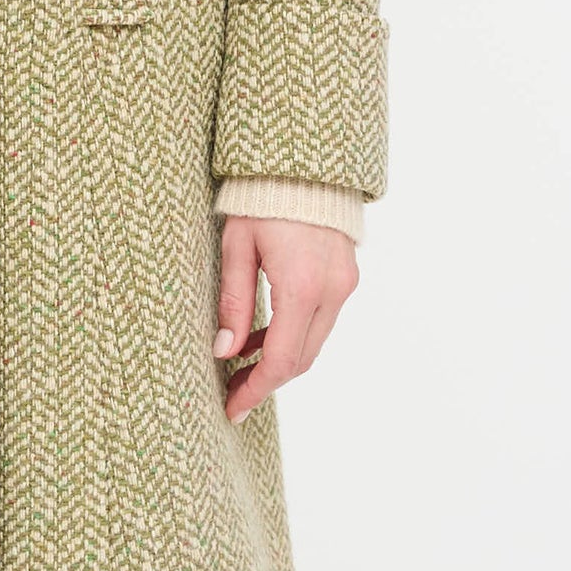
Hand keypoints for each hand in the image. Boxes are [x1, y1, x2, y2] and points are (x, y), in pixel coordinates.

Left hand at [214, 217, 358, 419]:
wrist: (304, 162)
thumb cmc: (261, 198)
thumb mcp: (236, 248)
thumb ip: (233, 302)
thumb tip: (224, 352)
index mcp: (301, 286)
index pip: (280, 359)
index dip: (254, 390)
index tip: (232, 408)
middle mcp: (331, 291)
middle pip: (301, 359)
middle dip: (265, 382)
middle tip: (232, 394)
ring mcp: (344, 285)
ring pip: (313, 343)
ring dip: (279, 359)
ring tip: (239, 362)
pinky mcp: (346, 277)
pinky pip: (320, 321)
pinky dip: (293, 336)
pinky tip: (260, 335)